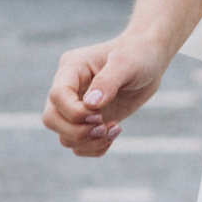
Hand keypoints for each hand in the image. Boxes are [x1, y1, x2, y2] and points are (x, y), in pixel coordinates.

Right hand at [43, 31, 170, 154]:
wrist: (149, 60)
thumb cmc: (138, 54)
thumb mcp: (126, 63)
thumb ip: (107, 81)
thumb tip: (90, 105)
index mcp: (71, 67)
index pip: (57, 96)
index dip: (75, 112)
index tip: (100, 114)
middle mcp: (69, 88)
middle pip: (51, 119)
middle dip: (77, 132)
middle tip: (104, 128)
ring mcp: (76, 106)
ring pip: (64, 136)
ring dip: (89, 142)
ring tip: (115, 129)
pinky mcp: (88, 121)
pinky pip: (79, 145)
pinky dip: (95, 147)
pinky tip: (114, 132)